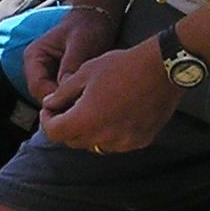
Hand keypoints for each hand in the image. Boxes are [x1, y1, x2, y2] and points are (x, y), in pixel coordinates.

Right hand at [23, 8, 119, 100]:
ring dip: (69, 103)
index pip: (37, 86)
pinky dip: (74, 101)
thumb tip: (65, 91)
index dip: (54, 99)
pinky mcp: (59, 82)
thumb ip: (71, 65)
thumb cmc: (87, 27)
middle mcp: (37, 69)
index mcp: (34, 57)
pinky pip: (64, 98)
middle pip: (44, 97)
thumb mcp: (80, 43)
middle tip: (84, 108)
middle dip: (62, 104)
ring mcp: (47, 77)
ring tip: (88, 104)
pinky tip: (89, 100)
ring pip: (54, 100)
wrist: (97, 21)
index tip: (75, 103)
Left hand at [39, 38, 181, 152]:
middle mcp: (103, 137)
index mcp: (86, 120)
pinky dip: (109, 134)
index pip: (54, 133)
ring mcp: (123, 142)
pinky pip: (116, 144)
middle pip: (73, 141)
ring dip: (88, 132)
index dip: (47, 120)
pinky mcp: (139, 141)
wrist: (161, 69)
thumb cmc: (122, 66)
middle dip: (66, 126)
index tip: (50, 109)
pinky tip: (114, 114)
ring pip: (94, 145)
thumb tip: (49, 104)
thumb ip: (63, 93)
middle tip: (68, 107)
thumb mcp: (85, 73)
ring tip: (94, 110)